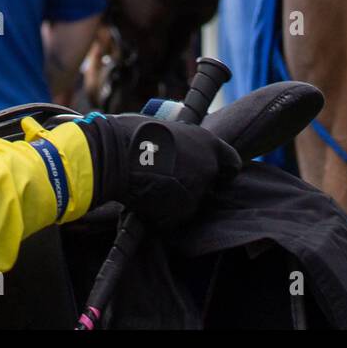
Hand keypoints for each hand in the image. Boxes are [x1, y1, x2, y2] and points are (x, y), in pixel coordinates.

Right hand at [80, 112, 240, 226]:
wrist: (114, 154)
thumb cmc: (133, 135)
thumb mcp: (168, 130)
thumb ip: (184, 145)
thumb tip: (184, 153)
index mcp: (208, 143)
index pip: (232, 164)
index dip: (223, 171)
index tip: (214, 175)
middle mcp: (208, 167)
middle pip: (209, 186)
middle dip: (192, 186)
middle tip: (168, 180)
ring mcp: (197, 190)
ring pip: (189, 203)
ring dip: (174, 200)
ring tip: (150, 185)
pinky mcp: (181, 210)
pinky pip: (172, 217)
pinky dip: (160, 214)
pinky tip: (143, 199)